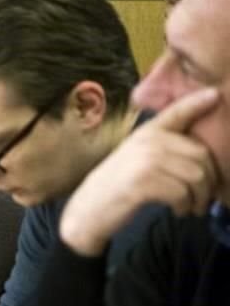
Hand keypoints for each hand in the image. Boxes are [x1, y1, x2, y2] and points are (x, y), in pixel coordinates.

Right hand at [61, 88, 219, 255]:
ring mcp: (144, 160)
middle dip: (209, 181)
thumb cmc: (118, 187)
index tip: (215, 95)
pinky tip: (179, 210)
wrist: (89, 210)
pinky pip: (182, 193)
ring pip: (196, 176)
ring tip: (192, 207)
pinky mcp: (143, 182)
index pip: (177, 112)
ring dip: (200, 197)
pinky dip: (185, 206)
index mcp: (147, 132)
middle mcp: (147, 141)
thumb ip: (164, 149)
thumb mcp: (137, 158)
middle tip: (204, 198)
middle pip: (201, 155)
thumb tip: (203, 157)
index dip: (197, 102)